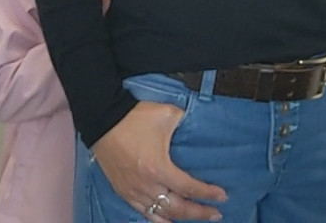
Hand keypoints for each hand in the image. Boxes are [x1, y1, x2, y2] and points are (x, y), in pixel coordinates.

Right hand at [93, 101, 226, 220]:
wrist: (103, 120)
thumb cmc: (134, 118)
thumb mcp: (167, 114)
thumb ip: (186, 121)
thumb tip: (198, 124)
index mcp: (158, 168)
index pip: (188, 188)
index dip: (207, 194)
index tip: (222, 196)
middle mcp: (146, 185)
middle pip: (178, 208)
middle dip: (199, 213)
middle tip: (216, 213)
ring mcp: (133, 192)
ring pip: (161, 215)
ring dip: (181, 218)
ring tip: (197, 217)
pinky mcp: (124, 192)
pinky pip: (143, 213)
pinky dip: (159, 219)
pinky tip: (168, 221)